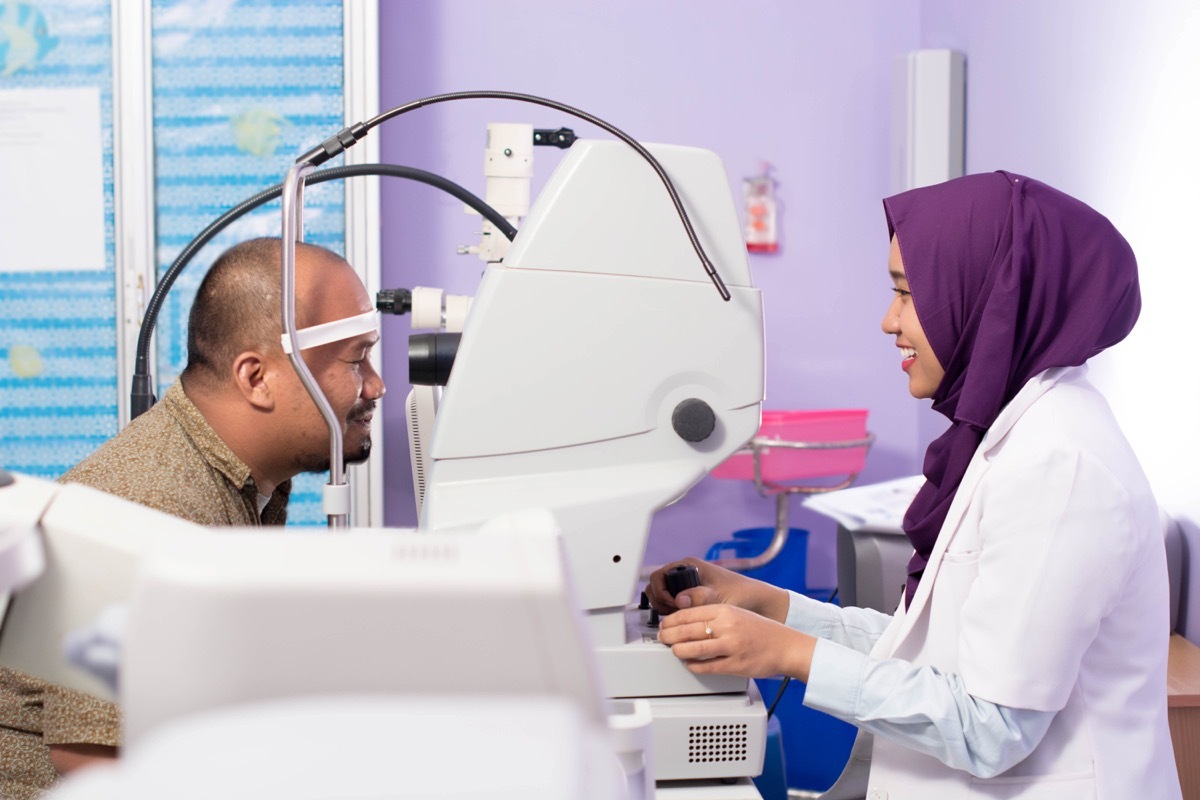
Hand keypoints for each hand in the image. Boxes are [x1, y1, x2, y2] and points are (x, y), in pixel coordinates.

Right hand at [645, 557, 788, 621]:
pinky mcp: (692, 597)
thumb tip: (679, 600)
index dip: (660, 592)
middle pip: (658, 586)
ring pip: (664, 596)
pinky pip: (673, 604)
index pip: (659, 576)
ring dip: (665, 608)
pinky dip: (673, 613)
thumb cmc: (742, 594)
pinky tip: (683, 621)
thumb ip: (700, 598)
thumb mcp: (719, 597)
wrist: (758, 602)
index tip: (669, 605)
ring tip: (677, 619)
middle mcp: (686, 573)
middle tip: (670, 614)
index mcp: (689, 565)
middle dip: (660, 601)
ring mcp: (688, 585)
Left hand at [658, 604, 814, 680]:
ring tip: (674, 651)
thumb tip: (686, 622)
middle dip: (669, 635)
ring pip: (693, 649)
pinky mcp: (735, 665)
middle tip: (662, 638)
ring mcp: (731, 646)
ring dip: (678, 651)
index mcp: (726, 610)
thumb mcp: (737, 614)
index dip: (671, 620)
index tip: (663, 624)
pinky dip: (694, 666)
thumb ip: (713, 616)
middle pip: (687, 630)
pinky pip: (707, 666)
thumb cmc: (762, 631)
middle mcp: (727, 626)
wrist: (787, 646)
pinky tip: (690, 664)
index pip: (689, 613)